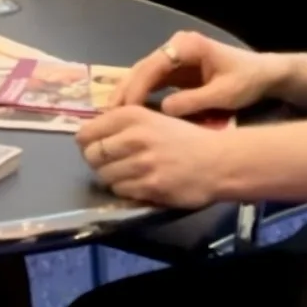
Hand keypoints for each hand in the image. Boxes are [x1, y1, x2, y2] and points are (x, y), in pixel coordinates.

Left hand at [78, 104, 227, 206]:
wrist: (219, 161)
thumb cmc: (185, 139)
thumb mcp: (154, 119)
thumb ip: (123, 124)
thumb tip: (88, 135)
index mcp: (133, 115)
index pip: (88, 131)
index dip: (87, 142)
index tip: (93, 146)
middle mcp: (134, 137)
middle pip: (92, 154)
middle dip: (96, 161)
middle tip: (110, 163)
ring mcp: (142, 163)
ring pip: (104, 175)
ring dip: (111, 177)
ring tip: (127, 173)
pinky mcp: (150, 186)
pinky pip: (120, 190)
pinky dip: (124, 189)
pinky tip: (139, 183)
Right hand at [112, 29, 283, 116]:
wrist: (264, 74)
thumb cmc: (247, 81)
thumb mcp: (224, 93)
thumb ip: (194, 101)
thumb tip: (163, 110)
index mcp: (188, 45)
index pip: (155, 64)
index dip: (138, 86)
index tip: (126, 109)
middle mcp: (176, 45)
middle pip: (142, 66)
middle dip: (125, 90)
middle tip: (109, 115)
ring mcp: (174, 55)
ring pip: (142, 72)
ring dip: (128, 92)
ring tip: (112, 116)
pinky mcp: (174, 67)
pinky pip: (150, 79)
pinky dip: (138, 94)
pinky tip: (127, 111)